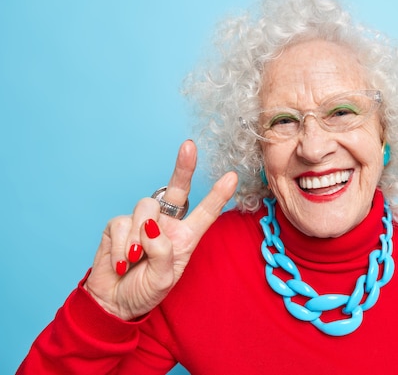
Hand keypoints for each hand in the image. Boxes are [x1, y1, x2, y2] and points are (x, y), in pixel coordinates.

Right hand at [84, 140, 237, 319]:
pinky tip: (122, 263)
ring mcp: (142, 222)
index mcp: (185, 237)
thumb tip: (152, 226)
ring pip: (145, 206)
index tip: (232, 176)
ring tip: (136, 259)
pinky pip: (122, 223)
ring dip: (140, 235)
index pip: (205, 212)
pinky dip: (122, 246)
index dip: (218, 195)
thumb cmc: (145, 290)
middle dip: (183, 167)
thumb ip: (163, 253)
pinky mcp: (119, 225)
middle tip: (189, 146)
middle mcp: (166, 224)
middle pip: (177, 189)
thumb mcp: (163, 279)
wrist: (113, 302)